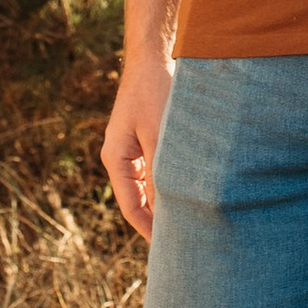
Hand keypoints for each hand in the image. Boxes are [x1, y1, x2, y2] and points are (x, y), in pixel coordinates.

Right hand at [101, 44, 172, 242]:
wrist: (154, 57)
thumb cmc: (155, 91)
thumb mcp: (161, 133)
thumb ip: (163, 170)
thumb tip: (171, 206)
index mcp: (116, 159)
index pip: (131, 207)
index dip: (150, 231)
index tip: (170, 250)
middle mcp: (121, 158)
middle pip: (138, 201)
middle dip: (159, 223)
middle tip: (183, 245)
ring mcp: (133, 150)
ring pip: (149, 189)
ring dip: (166, 205)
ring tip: (191, 225)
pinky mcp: (147, 142)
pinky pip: (157, 174)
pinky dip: (171, 186)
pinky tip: (191, 196)